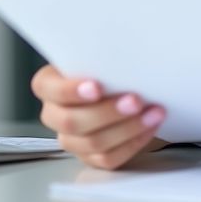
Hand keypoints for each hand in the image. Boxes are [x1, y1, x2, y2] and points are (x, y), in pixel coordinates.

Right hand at [31, 64, 167, 169]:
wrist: (123, 83)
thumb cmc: (110, 64)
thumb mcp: (103, 53)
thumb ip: (104, 53)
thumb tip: (128, 43)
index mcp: (51, 84)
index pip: (47, 88)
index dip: (69, 90)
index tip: (97, 86)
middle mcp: (55, 114)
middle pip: (71, 121)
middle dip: (107, 112)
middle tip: (136, 100)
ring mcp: (72, 139)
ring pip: (92, 143)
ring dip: (127, 128)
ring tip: (153, 113)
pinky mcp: (90, 156)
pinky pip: (108, 158)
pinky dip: (132, 143)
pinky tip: (150, 126)